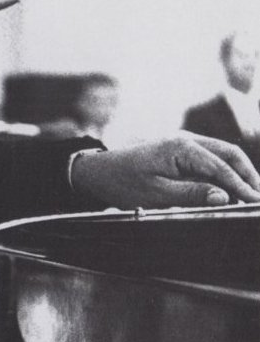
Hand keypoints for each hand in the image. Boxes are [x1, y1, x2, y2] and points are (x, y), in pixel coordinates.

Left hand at [71, 134, 259, 208]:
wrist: (97, 171)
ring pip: (221, 155)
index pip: (220, 167)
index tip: (254, 201)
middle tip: (257, 198)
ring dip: (237, 173)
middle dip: (247, 175)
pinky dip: (223, 173)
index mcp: (180, 147)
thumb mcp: (155, 193)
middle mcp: (185, 140)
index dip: (241, 186)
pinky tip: (229, 190)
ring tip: (249, 195)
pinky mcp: (180, 151)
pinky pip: (209, 159)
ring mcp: (183, 144)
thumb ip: (190, 194)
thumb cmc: (122, 182)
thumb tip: (223, 196)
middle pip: (228, 154)